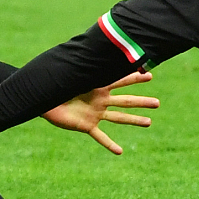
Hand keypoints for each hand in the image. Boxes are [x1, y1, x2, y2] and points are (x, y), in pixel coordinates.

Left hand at [40, 71, 158, 154]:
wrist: (41, 98)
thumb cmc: (55, 83)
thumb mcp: (71, 74)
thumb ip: (83, 66)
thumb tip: (90, 47)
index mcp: (97, 86)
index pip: (120, 81)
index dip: (135, 78)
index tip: (149, 75)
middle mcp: (100, 100)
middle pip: (125, 101)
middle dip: (141, 101)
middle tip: (157, 103)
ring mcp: (95, 114)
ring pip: (118, 118)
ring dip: (134, 120)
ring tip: (149, 122)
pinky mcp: (86, 126)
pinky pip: (100, 137)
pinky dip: (110, 144)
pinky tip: (119, 151)